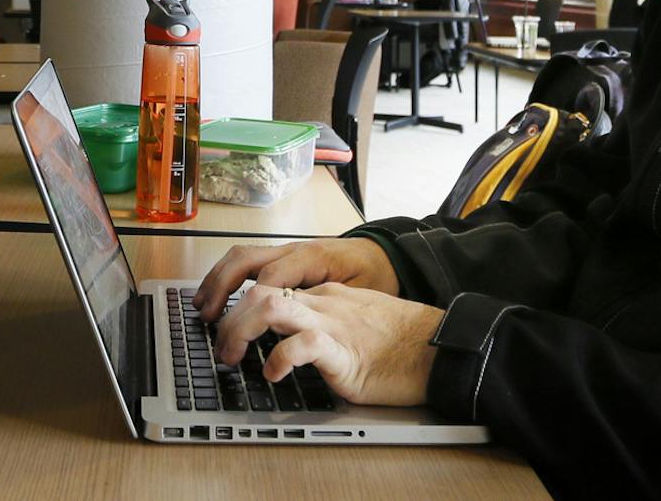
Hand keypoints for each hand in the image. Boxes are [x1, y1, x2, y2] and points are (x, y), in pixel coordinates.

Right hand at [193, 237, 398, 320]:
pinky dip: (227, 279)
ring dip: (218, 281)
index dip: (253, 305)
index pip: (271, 278)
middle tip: (209, 318)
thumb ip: (329, 305)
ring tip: (202, 308)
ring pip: (241, 258)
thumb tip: (301, 325)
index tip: (241, 332)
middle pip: (246, 261)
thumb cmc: (374, 275)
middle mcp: (293, 250)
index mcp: (312, 258)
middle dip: (221, 288)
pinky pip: (248, 262)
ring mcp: (285, 251)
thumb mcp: (360, 295)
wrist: (385, 254)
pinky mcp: (284, 258)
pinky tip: (219, 298)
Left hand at [212, 282, 442, 406]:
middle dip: (229, 315)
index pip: (270, 287)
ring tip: (232, 355)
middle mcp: (323, 302)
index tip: (225, 328)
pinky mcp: (345, 351)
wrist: (440, 348)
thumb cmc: (403, 341)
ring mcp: (332, 324)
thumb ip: (327, 320)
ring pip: (271, 306)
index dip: (239, 307)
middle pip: (260, 289)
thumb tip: (294, 336)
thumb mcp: (357, 320)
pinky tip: (273, 373)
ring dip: (240, 330)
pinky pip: (303, 344)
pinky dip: (279, 357)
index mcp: (325, 295)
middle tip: (220, 345)